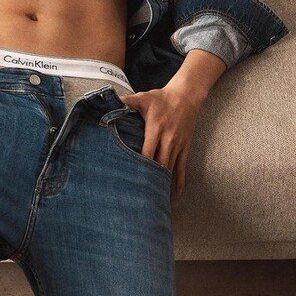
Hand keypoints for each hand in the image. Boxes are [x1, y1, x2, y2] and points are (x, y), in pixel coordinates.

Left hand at [119, 80, 204, 197]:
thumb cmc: (161, 98)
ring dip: (163, 184)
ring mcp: (178, 145)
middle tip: (140, 195)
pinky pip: (182, 168)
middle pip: (159, 164)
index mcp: (156, 128)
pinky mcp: (185, 148)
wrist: (186, 96)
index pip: (147, 151)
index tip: (131, 178)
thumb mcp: (143, 97)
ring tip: (153, 199)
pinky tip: (176, 196)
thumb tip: (110, 101)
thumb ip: (127, 101)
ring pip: (170, 169)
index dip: (139, 165)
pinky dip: (179, 183)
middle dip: (150, 179)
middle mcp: (168, 139)